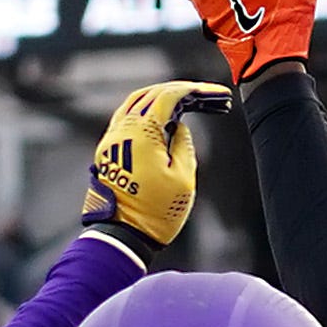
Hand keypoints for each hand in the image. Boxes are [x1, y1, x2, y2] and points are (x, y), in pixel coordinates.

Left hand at [77, 78, 216, 252]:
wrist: (123, 236)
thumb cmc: (155, 212)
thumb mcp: (183, 177)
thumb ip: (184, 144)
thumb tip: (179, 127)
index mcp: (142, 132)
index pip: (169, 96)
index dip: (195, 91)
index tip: (217, 94)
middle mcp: (122, 129)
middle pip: (152, 94)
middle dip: (182, 92)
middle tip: (208, 99)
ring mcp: (112, 139)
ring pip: (137, 103)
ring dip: (164, 99)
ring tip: (190, 105)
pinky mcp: (108, 150)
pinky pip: (128, 118)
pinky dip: (149, 113)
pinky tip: (166, 120)